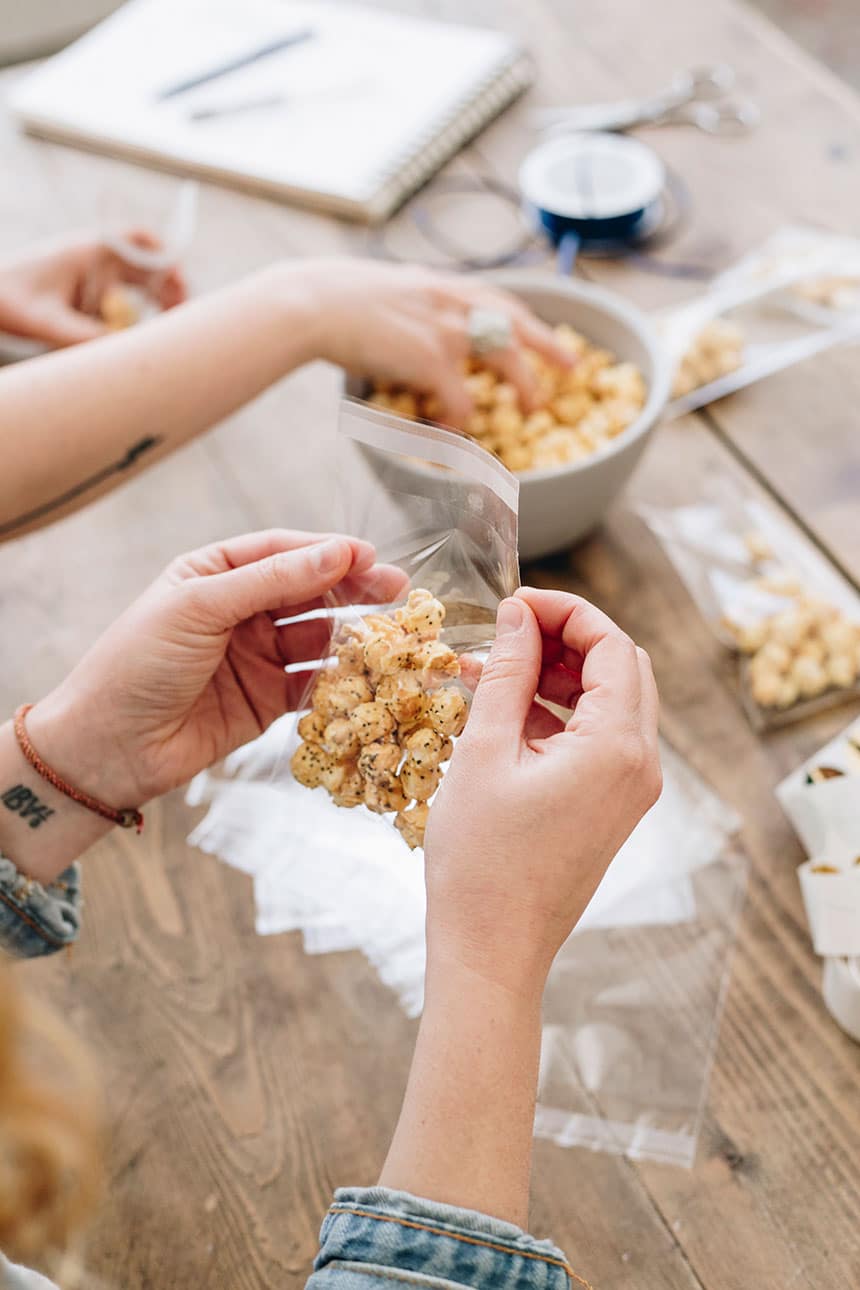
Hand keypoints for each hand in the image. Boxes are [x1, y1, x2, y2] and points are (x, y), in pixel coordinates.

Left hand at [0, 230, 186, 346]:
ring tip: (164, 329)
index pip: (141, 240)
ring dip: (153, 303)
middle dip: (168, 290)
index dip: (167, 259)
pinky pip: (118, 299)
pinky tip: (133, 335)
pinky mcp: (83, 291)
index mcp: (88, 251)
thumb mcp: (50, 324)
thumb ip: (88, 339)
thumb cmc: (10, 301)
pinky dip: (131, 315)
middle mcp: (93, 257)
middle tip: (180, 319)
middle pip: (146, 266)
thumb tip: (128, 354)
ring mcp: (88, 273)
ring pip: (135, 284)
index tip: (181, 287)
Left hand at [27, 531, 404, 808]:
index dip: (327, 552)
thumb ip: (271, 581)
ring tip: (390, 634)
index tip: (369, 556)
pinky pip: (312, 684)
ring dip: (352, 635)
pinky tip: (364, 675)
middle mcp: (238, 612)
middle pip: (308, 592)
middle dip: (352, 589)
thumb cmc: (136, 664)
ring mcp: (254, 657)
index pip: (282, 552)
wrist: (107, 748)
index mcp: (214, 574)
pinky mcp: (265, 701)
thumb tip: (335, 552)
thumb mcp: (200, 608)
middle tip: (397, 590)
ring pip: (316, 637)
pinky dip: (339, 680)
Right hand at [294, 258, 573, 426]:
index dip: (524, 315)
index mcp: (440, 286)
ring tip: (532, 409)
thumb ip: (411, 305)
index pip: (496, 297)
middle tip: (572, 366)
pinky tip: (454, 429)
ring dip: (524, 386)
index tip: (543, 329)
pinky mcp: (431, 358)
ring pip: (504, 358)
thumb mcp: (385, 291)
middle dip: (548, 344)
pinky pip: (462, 398)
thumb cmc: (335, 301)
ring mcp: (445, 328)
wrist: (313, 303)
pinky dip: (462, 418)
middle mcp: (451, 302)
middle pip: (516, 322)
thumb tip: (414, 326)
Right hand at [425, 588, 661, 995]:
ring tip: (497, 667)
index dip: (566, 611)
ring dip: (561, 674)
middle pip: (623, 668)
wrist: (492, 951)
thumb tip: (517, 616)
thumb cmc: (481, 861)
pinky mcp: (611, 808)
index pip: (613, 646)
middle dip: (568, 638)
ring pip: (611, 702)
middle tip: (511, 629)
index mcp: (617, 747)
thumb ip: (506, 673)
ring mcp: (630, 790)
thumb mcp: (484, 753)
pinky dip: (560, 714)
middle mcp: (639, 766)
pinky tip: (506, 709)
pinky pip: (598, 740)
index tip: (516, 602)